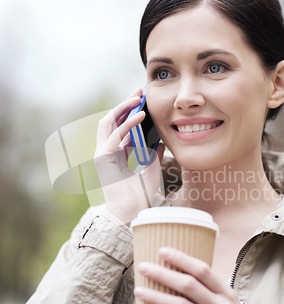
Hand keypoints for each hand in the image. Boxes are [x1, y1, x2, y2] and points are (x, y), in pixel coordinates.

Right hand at [94, 87, 164, 224]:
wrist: (133, 213)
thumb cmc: (141, 196)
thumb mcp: (151, 169)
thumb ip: (154, 154)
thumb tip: (161, 139)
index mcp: (116, 154)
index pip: (120, 126)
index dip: (131, 112)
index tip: (143, 100)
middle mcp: (106, 152)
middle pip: (112, 120)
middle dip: (124, 104)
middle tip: (139, 90)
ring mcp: (102, 154)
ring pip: (108, 122)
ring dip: (122, 108)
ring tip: (138, 98)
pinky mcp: (102, 158)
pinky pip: (114, 135)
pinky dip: (127, 123)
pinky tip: (140, 115)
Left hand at [134, 247, 277, 303]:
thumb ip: (212, 294)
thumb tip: (185, 279)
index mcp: (226, 293)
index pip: (202, 270)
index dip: (181, 259)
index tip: (162, 251)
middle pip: (188, 284)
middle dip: (162, 273)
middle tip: (143, 267)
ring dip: (156, 297)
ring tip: (139, 291)